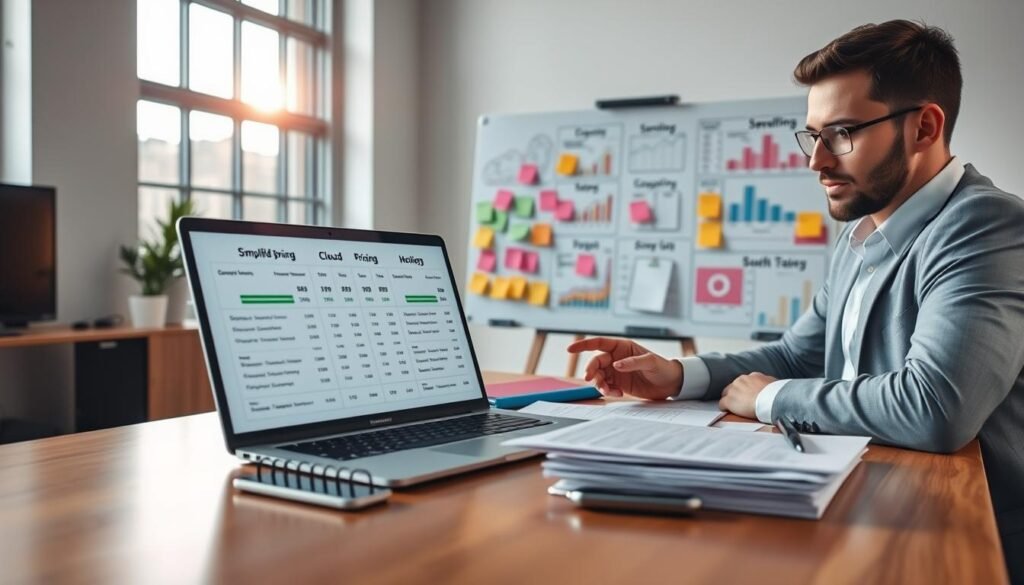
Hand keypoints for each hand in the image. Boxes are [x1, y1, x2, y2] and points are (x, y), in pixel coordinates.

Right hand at [567, 337, 682, 399]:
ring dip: (599, 384)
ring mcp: (617, 371)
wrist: (671, 384)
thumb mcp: (651, 362)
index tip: (570, 349)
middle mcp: (616, 358)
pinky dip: (608, 391)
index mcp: (622, 347)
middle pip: (596, 362)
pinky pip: (606, 386)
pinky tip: (617, 393)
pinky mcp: (619, 383)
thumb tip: (616, 365)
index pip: (598, 343)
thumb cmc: (663, 368)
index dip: (583, 345)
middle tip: (591, 379)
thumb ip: (633, 362)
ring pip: (599, 376)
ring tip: (609, 391)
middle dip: (591, 370)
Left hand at [719, 372, 776, 419]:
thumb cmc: (776, 395)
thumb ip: (768, 382)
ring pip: (726, 394)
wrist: (770, 401)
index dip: (745, 390)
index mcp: (753, 376)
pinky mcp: (728, 400)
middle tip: (741, 403)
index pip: (744, 381)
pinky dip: (725, 408)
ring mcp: (733, 390)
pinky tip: (728, 412)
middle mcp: (741, 380)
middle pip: (733, 387)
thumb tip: (769, 384)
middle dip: (736, 394)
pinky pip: (722, 404)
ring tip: (735, 408)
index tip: (748, 395)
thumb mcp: (774, 383)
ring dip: (730, 401)